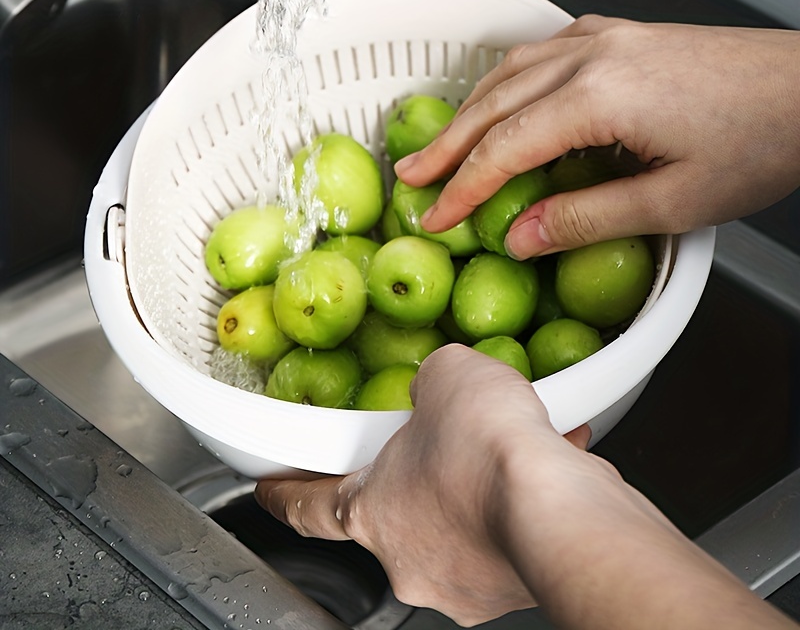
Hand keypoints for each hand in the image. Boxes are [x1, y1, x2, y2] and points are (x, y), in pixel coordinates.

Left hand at [256, 345, 591, 625]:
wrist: (560, 508)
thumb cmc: (488, 451)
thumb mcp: (445, 375)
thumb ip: (430, 382)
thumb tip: (439, 387)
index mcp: (371, 511)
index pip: (306, 507)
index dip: (284, 495)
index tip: (268, 491)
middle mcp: (410, 558)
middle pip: (396, 512)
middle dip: (417, 476)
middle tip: (440, 443)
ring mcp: (464, 582)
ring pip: (458, 523)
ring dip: (476, 486)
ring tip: (507, 447)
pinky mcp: (513, 585)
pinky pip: (507, 532)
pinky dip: (519, 498)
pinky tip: (546, 460)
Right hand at [395, 16, 799, 257]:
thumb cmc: (762, 141)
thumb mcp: (673, 202)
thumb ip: (586, 219)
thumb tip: (521, 238)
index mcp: (600, 96)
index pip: (505, 149)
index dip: (463, 189)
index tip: (436, 217)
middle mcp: (592, 54)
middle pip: (492, 104)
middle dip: (446, 146)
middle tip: (411, 176)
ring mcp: (605, 37)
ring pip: (510, 72)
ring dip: (468, 110)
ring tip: (440, 143)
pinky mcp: (620, 34)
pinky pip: (541, 52)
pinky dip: (506, 81)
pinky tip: (500, 97)